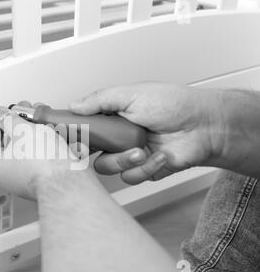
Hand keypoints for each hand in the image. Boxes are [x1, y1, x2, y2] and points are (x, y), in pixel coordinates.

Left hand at [0, 102, 90, 199]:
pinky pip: (42, 155)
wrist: (68, 180)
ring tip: (40, 117)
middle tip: (22, 111)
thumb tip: (3, 115)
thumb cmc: (43, 164)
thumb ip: (9, 119)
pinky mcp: (46, 176)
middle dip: (17, 123)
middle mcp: (10, 174)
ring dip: (33, 130)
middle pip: (9, 142)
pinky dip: (45, 142)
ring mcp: (29, 176)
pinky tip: (51, 130)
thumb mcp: (22, 130)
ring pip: (28, 148)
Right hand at [70, 82, 223, 183]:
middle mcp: (118, 136)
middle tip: (100, 145)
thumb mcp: (132, 94)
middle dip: (94, 151)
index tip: (64, 136)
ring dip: (124, 160)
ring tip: (140, 149)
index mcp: (113, 116)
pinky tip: (159, 155)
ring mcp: (130, 153)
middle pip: (88, 152)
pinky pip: (131, 177)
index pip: (83, 126)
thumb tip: (75, 105)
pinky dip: (145, 167)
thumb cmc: (175, 104)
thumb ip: (100, 100)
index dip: (73, 133)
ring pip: (108, 167)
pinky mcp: (144, 169)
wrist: (206, 125)